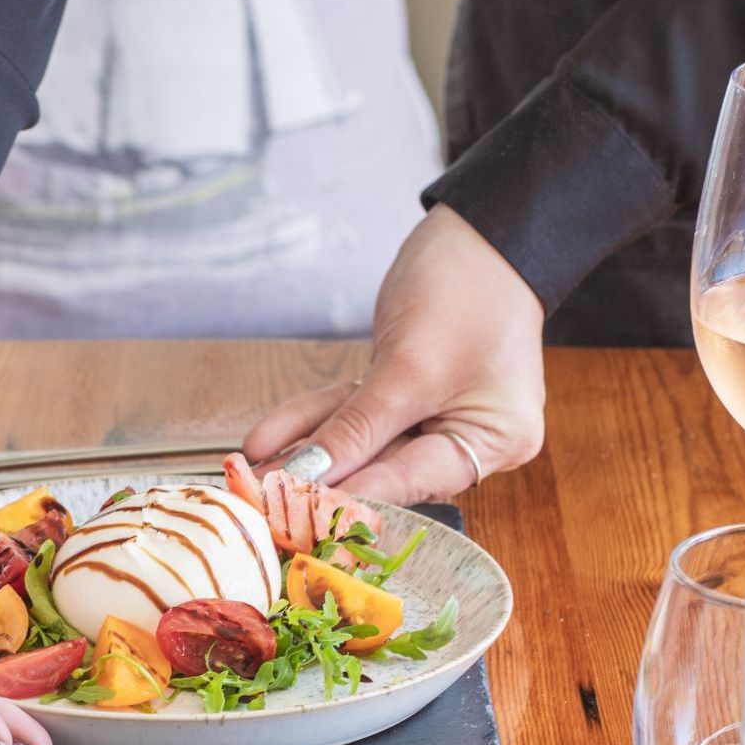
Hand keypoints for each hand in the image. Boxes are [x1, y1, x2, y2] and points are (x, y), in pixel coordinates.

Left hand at [244, 204, 545, 504]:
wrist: (477, 230)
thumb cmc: (466, 290)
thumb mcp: (411, 366)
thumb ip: (360, 428)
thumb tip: (312, 478)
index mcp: (494, 440)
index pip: (415, 480)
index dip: (355, 497)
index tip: (299, 515)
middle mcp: (468, 436)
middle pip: (386, 466)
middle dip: (321, 476)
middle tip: (262, 495)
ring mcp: (435, 413)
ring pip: (360, 439)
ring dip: (306, 450)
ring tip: (249, 470)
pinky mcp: (404, 392)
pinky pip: (355, 412)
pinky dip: (315, 419)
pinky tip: (267, 437)